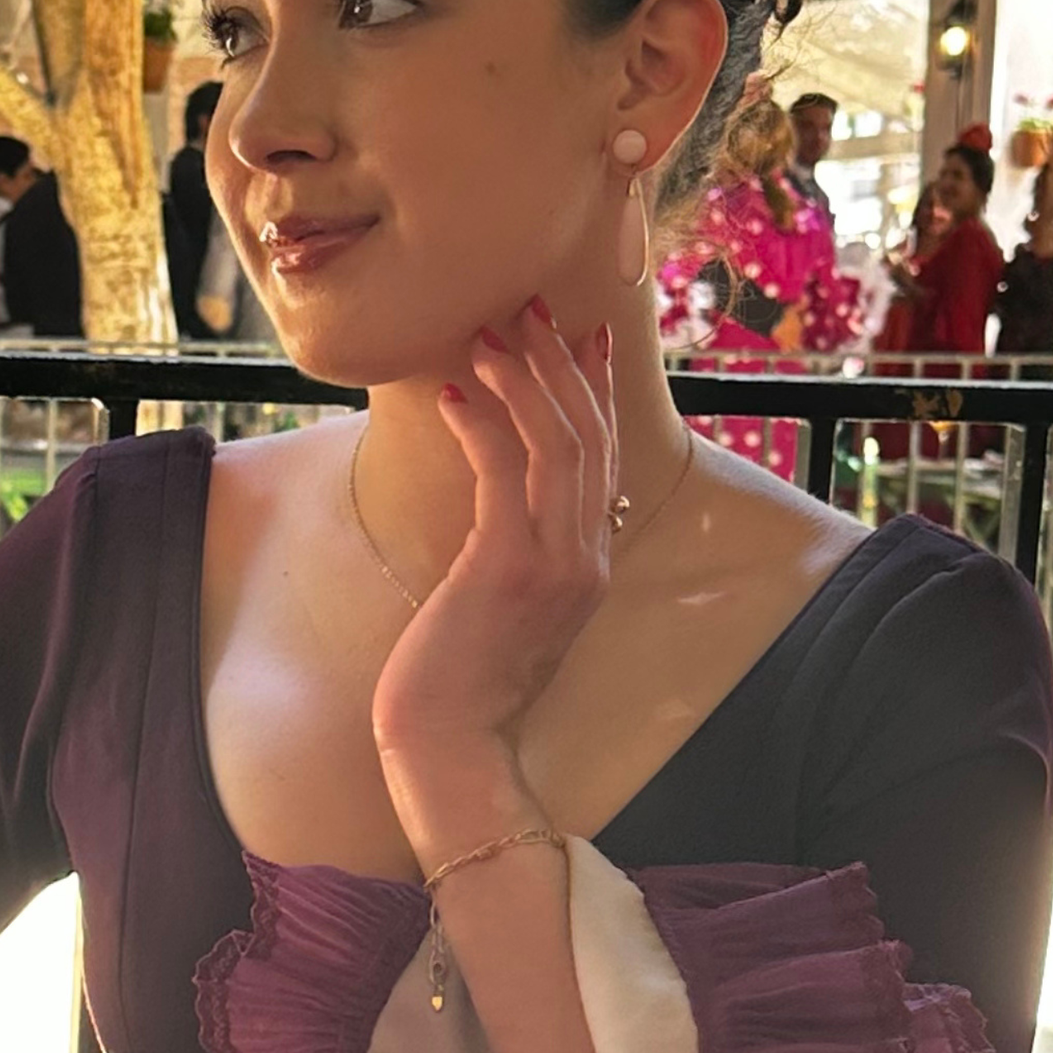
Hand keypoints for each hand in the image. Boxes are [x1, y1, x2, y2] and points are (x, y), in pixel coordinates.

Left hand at [369, 300, 618, 863]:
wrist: (448, 748)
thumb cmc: (460, 681)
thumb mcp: (505, 608)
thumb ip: (522, 554)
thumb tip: (505, 498)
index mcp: (592, 565)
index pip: (605, 457)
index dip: (595, 390)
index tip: (584, 334)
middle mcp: (587, 559)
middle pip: (588, 437)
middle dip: (560, 363)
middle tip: (532, 304)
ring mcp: (554, 564)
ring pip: (557, 444)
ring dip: (525, 377)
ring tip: (493, 328)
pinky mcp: (507, 568)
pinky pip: (504, 471)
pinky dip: (484, 423)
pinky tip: (458, 390)